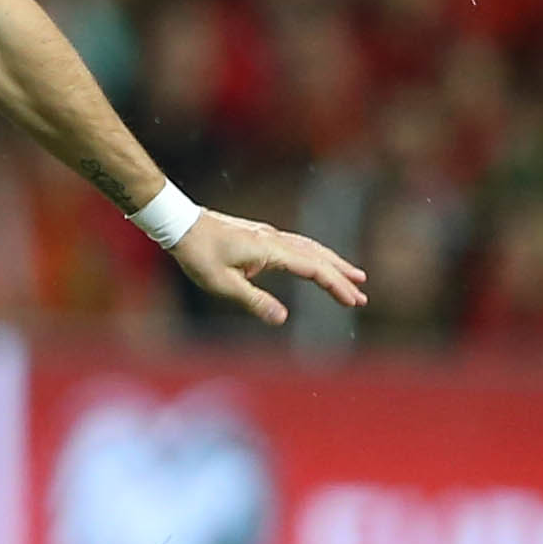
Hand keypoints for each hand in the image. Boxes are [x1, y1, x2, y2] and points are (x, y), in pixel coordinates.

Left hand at [170, 211, 368, 324]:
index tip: (354, 300)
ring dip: (332, 262)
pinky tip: (315, 262)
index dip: (335, 285)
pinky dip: (314, 254)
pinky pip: (297, 244)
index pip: (313, 268)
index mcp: (269, 250)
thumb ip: (253, 301)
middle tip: (363, 292)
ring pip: (309, 247)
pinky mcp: (260, 235)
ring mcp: (268, 234)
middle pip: (317, 256)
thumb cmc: (198, 254)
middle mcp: (274, 238)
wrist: (180, 224)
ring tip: (352, 275)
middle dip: (341, 274)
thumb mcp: (222, 284)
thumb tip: (282, 319)